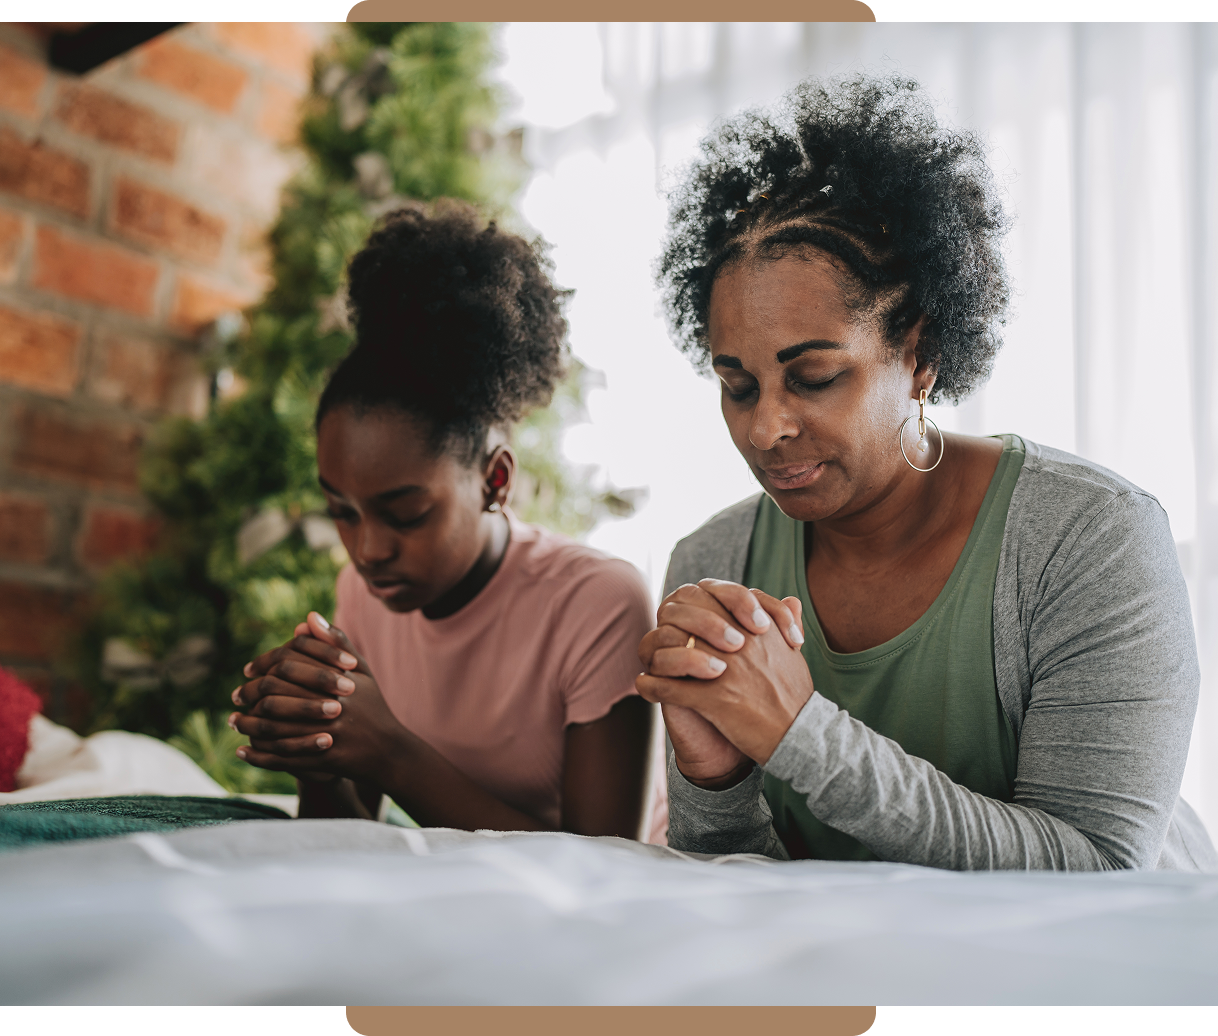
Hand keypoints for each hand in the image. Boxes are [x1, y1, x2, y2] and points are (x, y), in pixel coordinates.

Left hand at [230, 612, 409, 784]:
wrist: (390, 752)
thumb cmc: (372, 706)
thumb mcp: (360, 671)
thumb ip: (335, 643)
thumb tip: (308, 617)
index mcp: (338, 678)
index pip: (289, 661)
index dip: (264, 663)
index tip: (248, 669)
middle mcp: (332, 704)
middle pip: (276, 691)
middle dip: (250, 693)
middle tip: (235, 695)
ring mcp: (329, 733)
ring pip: (274, 726)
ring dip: (248, 724)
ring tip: (234, 721)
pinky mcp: (324, 760)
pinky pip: (282, 758)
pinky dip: (259, 755)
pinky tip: (243, 751)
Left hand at [637, 582, 812, 769]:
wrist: (799, 736)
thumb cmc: (795, 695)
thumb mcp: (795, 651)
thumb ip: (788, 620)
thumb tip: (790, 598)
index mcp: (757, 626)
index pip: (713, 594)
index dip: (695, 600)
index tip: (687, 610)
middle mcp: (739, 642)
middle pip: (688, 614)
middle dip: (672, 619)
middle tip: (663, 629)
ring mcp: (724, 669)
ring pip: (673, 646)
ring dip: (658, 651)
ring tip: (651, 658)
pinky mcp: (713, 698)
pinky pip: (669, 686)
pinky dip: (652, 685)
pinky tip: (645, 685)